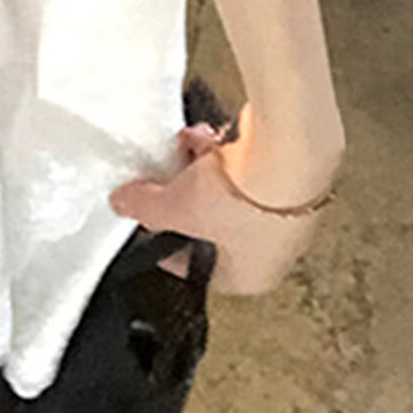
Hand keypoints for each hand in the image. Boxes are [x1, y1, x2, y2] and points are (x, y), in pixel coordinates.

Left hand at [107, 104, 340, 296]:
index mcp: (249, 277)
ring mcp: (284, 211)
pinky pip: (244, 165)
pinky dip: (223, 151)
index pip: (195, 267)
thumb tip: (123, 203)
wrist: (288, 149)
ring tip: (185, 148)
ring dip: (199, 167)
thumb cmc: (245, 198)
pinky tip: (207, 135)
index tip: (148, 217)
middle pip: (209, 224)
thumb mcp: (176, 208)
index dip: (165, 240)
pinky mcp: (288, 173)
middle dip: (182, 194)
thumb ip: (145, 209)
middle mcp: (272, 251)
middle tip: (163, 177)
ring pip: (226, 191)